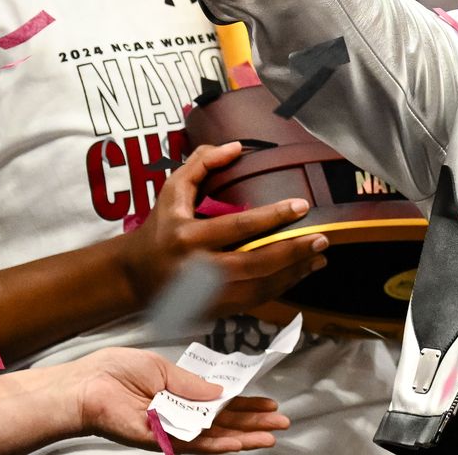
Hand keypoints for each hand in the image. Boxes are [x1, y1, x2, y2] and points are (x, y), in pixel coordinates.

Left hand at [70, 348, 286, 452]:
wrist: (87, 386)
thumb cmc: (114, 372)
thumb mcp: (162, 368)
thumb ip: (192, 384)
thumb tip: (221, 391)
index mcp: (180, 395)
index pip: (220, 403)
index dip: (246, 404)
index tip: (268, 404)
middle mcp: (179, 415)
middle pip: (224, 423)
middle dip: (253, 424)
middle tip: (280, 425)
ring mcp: (171, 430)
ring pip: (215, 438)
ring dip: (244, 438)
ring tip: (269, 438)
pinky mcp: (161, 441)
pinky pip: (193, 445)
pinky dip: (218, 445)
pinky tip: (238, 444)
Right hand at [120, 143, 325, 317]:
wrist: (135, 278)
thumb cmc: (159, 228)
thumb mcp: (171, 191)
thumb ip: (201, 164)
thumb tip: (237, 147)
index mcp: (187, 237)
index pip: (238, 227)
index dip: (272, 216)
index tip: (301, 206)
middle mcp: (197, 269)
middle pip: (255, 264)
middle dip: (293, 252)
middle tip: (322, 239)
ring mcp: (206, 294)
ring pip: (259, 288)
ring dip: (294, 273)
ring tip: (319, 257)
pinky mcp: (214, 309)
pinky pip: (254, 302)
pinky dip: (280, 288)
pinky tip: (299, 273)